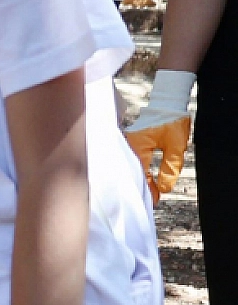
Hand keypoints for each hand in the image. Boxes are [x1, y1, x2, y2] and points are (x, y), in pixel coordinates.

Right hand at [126, 69, 192, 200]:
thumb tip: (164, 188)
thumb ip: (170, 167)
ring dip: (138, 178)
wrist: (167, 103)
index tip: (155, 200)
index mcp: (138, 145)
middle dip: (140, 186)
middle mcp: (129, 144)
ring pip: (130, 166)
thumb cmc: (172, 121)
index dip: (149, 189)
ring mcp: (127, 142)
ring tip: (145, 191)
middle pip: (132, 172)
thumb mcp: (177, 146)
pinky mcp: (130, 141)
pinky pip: (131, 159)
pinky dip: (136, 170)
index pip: (141, 174)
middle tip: (150, 199)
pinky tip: (142, 177)